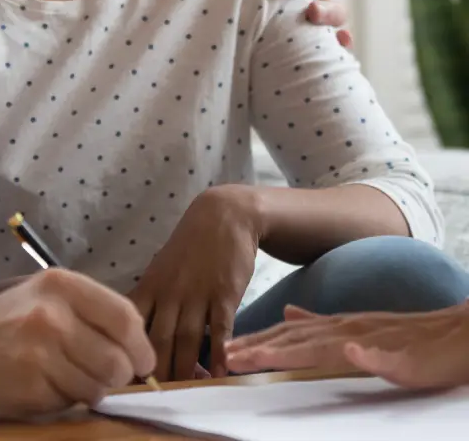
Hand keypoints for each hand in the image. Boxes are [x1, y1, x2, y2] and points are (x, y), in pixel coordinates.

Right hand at [0, 268, 155, 418]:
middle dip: (117, 375)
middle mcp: (53, 315)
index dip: (140, 346)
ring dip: (89, 391)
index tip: (142, 362)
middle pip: (119, 360)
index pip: (125, 317)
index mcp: (61, 285)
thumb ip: (86, 313)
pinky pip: (69, 404)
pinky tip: (38, 386)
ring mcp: (41, 354)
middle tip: (100, 376)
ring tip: (61, 378)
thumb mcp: (40, 297)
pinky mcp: (29, 390)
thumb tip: (135, 347)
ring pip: (98, 388)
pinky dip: (61, 402)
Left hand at [128, 186, 260, 381]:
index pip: (130, 323)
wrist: (223, 215)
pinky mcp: (224, 293)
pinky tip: (219, 374)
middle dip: (154, 371)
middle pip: (157, 339)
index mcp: (150, 286)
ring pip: (186, 339)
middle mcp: (169, 292)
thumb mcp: (161, 268)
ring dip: (185, 370)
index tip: (121, 375)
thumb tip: (132, 331)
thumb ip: (150, 299)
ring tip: (184, 395)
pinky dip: (219, 353)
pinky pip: (220, 329)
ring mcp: (197, 293)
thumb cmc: (190, 246)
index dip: (125, 349)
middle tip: (152, 398)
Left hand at [226, 302, 468, 388]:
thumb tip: (286, 311)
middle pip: (293, 339)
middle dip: (258, 347)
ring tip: (261, 356)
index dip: (254, 341)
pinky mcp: (401, 358)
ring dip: (291, 350)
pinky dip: (365, 355)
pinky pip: (381, 357)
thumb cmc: (402, 338)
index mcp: (332, 328)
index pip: (285, 334)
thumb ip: (317, 323)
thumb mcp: (351, 329)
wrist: (451, 337)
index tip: (222, 350)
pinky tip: (351, 352)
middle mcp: (343, 331)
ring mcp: (370, 342)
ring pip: (325, 346)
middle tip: (225, 357)